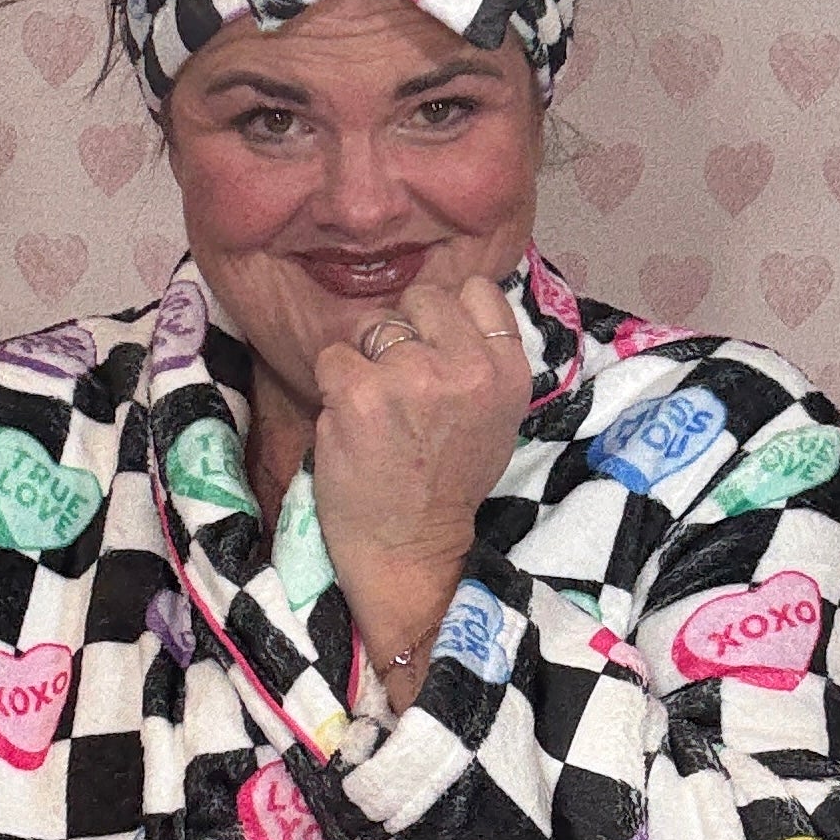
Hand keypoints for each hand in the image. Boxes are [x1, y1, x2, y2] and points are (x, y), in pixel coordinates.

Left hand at [313, 277, 531, 693]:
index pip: (478, 291)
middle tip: (400, 386)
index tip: (436, 352)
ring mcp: (413, 377)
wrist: (410, 547)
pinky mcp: (361, 393)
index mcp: (508, 371)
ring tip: (376, 409)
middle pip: (421, 298)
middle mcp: (467, 367)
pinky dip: (331, 386)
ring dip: (365, 359)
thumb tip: (454, 307)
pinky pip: (332, 356)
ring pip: (373, 324)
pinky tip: (350, 423)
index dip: (447, 316)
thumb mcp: (494, 416)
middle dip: (403, 333)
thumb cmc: (447, 482)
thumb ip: (480, 360)